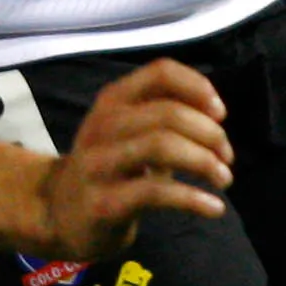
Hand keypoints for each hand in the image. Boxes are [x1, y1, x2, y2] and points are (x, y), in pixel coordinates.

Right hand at [37, 58, 231, 258]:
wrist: (58, 214)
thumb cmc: (108, 168)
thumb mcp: (128, 132)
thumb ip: (164, 115)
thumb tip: (215, 112)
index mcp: (112, 100)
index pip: (161, 72)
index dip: (198, 88)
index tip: (220, 114)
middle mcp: (102, 125)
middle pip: (168, 114)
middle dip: (210, 134)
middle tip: (226, 158)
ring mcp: (99, 163)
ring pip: (162, 146)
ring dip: (204, 162)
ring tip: (223, 179)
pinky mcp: (103, 203)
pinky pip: (155, 193)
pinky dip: (194, 199)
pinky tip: (214, 207)